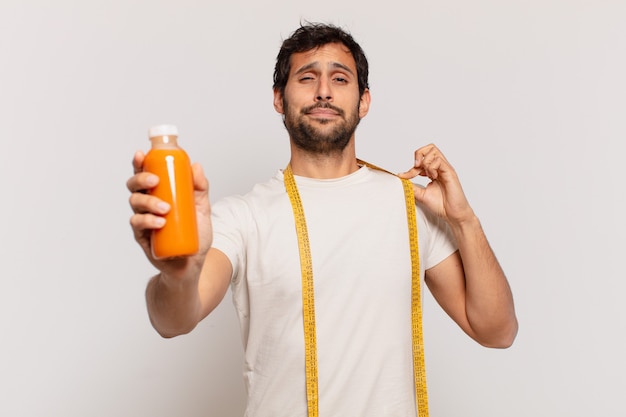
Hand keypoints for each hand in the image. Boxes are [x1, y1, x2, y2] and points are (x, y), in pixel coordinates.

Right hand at [126, 150, 211, 277]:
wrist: (193, 263)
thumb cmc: (195, 234)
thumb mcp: (203, 209)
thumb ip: (201, 188)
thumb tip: (196, 166)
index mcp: (158, 194)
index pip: (145, 174)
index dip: (139, 163)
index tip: (142, 154)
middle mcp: (147, 205)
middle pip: (134, 186)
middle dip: (141, 179)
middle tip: (155, 181)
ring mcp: (143, 220)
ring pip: (135, 204)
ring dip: (148, 202)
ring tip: (165, 208)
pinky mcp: (143, 237)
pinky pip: (138, 225)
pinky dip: (147, 221)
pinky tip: (159, 222)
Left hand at [398, 144, 474, 225]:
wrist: (453, 214)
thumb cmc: (441, 205)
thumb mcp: (421, 194)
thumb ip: (412, 186)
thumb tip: (401, 179)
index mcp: (434, 172)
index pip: (422, 159)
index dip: (411, 167)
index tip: (404, 176)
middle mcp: (440, 168)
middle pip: (430, 148)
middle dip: (419, 155)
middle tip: (416, 168)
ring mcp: (445, 169)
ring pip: (434, 151)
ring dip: (425, 162)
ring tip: (427, 175)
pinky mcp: (450, 172)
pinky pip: (439, 161)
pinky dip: (431, 167)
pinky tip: (433, 177)